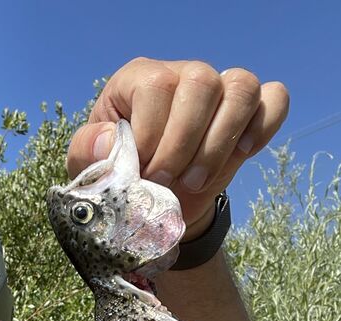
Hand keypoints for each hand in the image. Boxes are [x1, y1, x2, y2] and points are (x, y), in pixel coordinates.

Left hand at [67, 58, 288, 238]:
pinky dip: (263, 127)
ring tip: (195, 180)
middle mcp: (181, 75)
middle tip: (166, 181)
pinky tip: (241, 155)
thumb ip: (88, 153)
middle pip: (201, 81)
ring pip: (240, 86)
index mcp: (138, 80)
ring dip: (219, 142)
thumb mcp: (90, 170)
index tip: (142, 172)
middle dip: (183, 143)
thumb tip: (109, 140)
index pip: (156, 87)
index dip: (151, 134)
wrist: (153, 203)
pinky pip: (274, 99)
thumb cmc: (119, 178)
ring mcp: (219, 89)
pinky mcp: (248, 112)